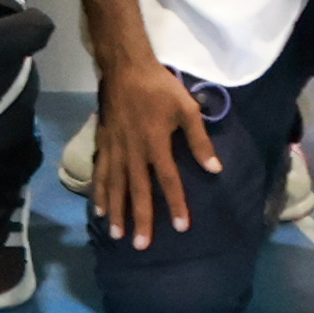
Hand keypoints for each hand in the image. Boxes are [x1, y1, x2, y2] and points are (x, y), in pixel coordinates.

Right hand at [91, 53, 221, 245]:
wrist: (125, 67)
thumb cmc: (160, 87)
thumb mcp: (187, 108)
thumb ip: (199, 140)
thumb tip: (215, 169)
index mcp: (155, 143)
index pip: (168, 180)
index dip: (176, 204)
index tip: (181, 227)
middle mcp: (133, 150)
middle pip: (138, 190)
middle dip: (140, 218)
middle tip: (140, 245)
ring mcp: (115, 148)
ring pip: (115, 185)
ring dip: (117, 210)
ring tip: (117, 233)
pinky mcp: (104, 142)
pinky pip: (101, 172)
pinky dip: (99, 191)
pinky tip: (98, 208)